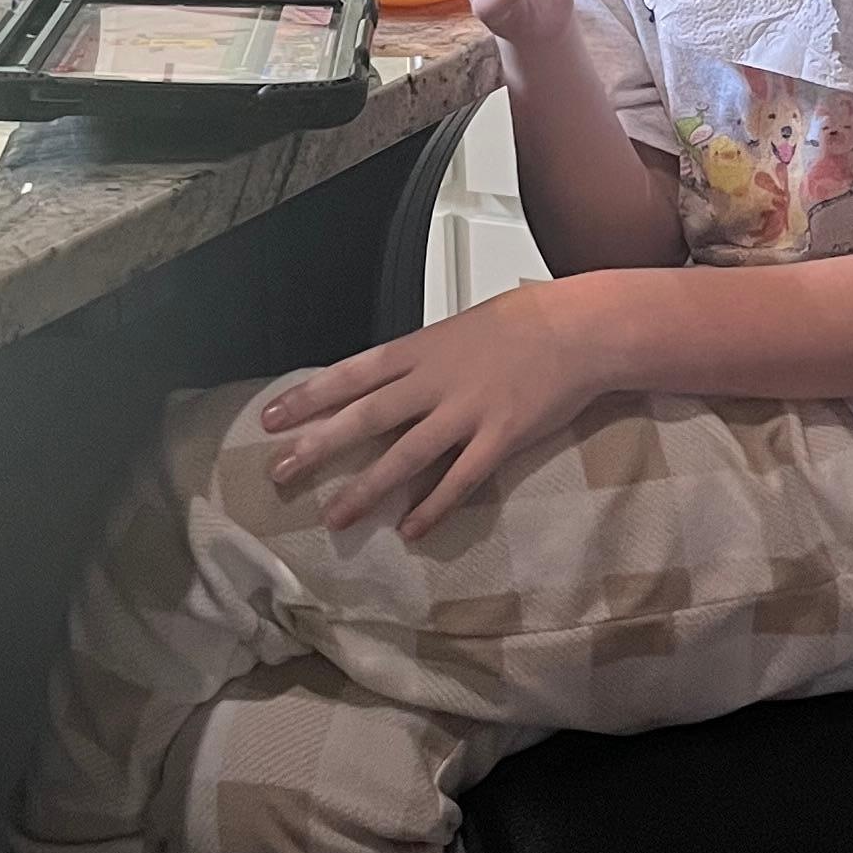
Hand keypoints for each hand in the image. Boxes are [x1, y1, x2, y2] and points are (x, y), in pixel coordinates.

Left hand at [259, 279, 617, 536]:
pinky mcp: (500, 438)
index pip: (352, 374)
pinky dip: (433, 507)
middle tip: (280, 472)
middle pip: (366, 417)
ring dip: (366, 488)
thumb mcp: (461, 328)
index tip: (271, 418)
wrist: (581, 328)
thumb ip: (424, 357)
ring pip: (405, 456)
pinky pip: (459, 480)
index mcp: (422, 348)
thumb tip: (389, 381)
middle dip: (318, 446)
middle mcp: (436, 380)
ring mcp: (467, 411)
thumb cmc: (526, 321)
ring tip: (334, 517)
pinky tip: (410, 530)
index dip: (309, 397)